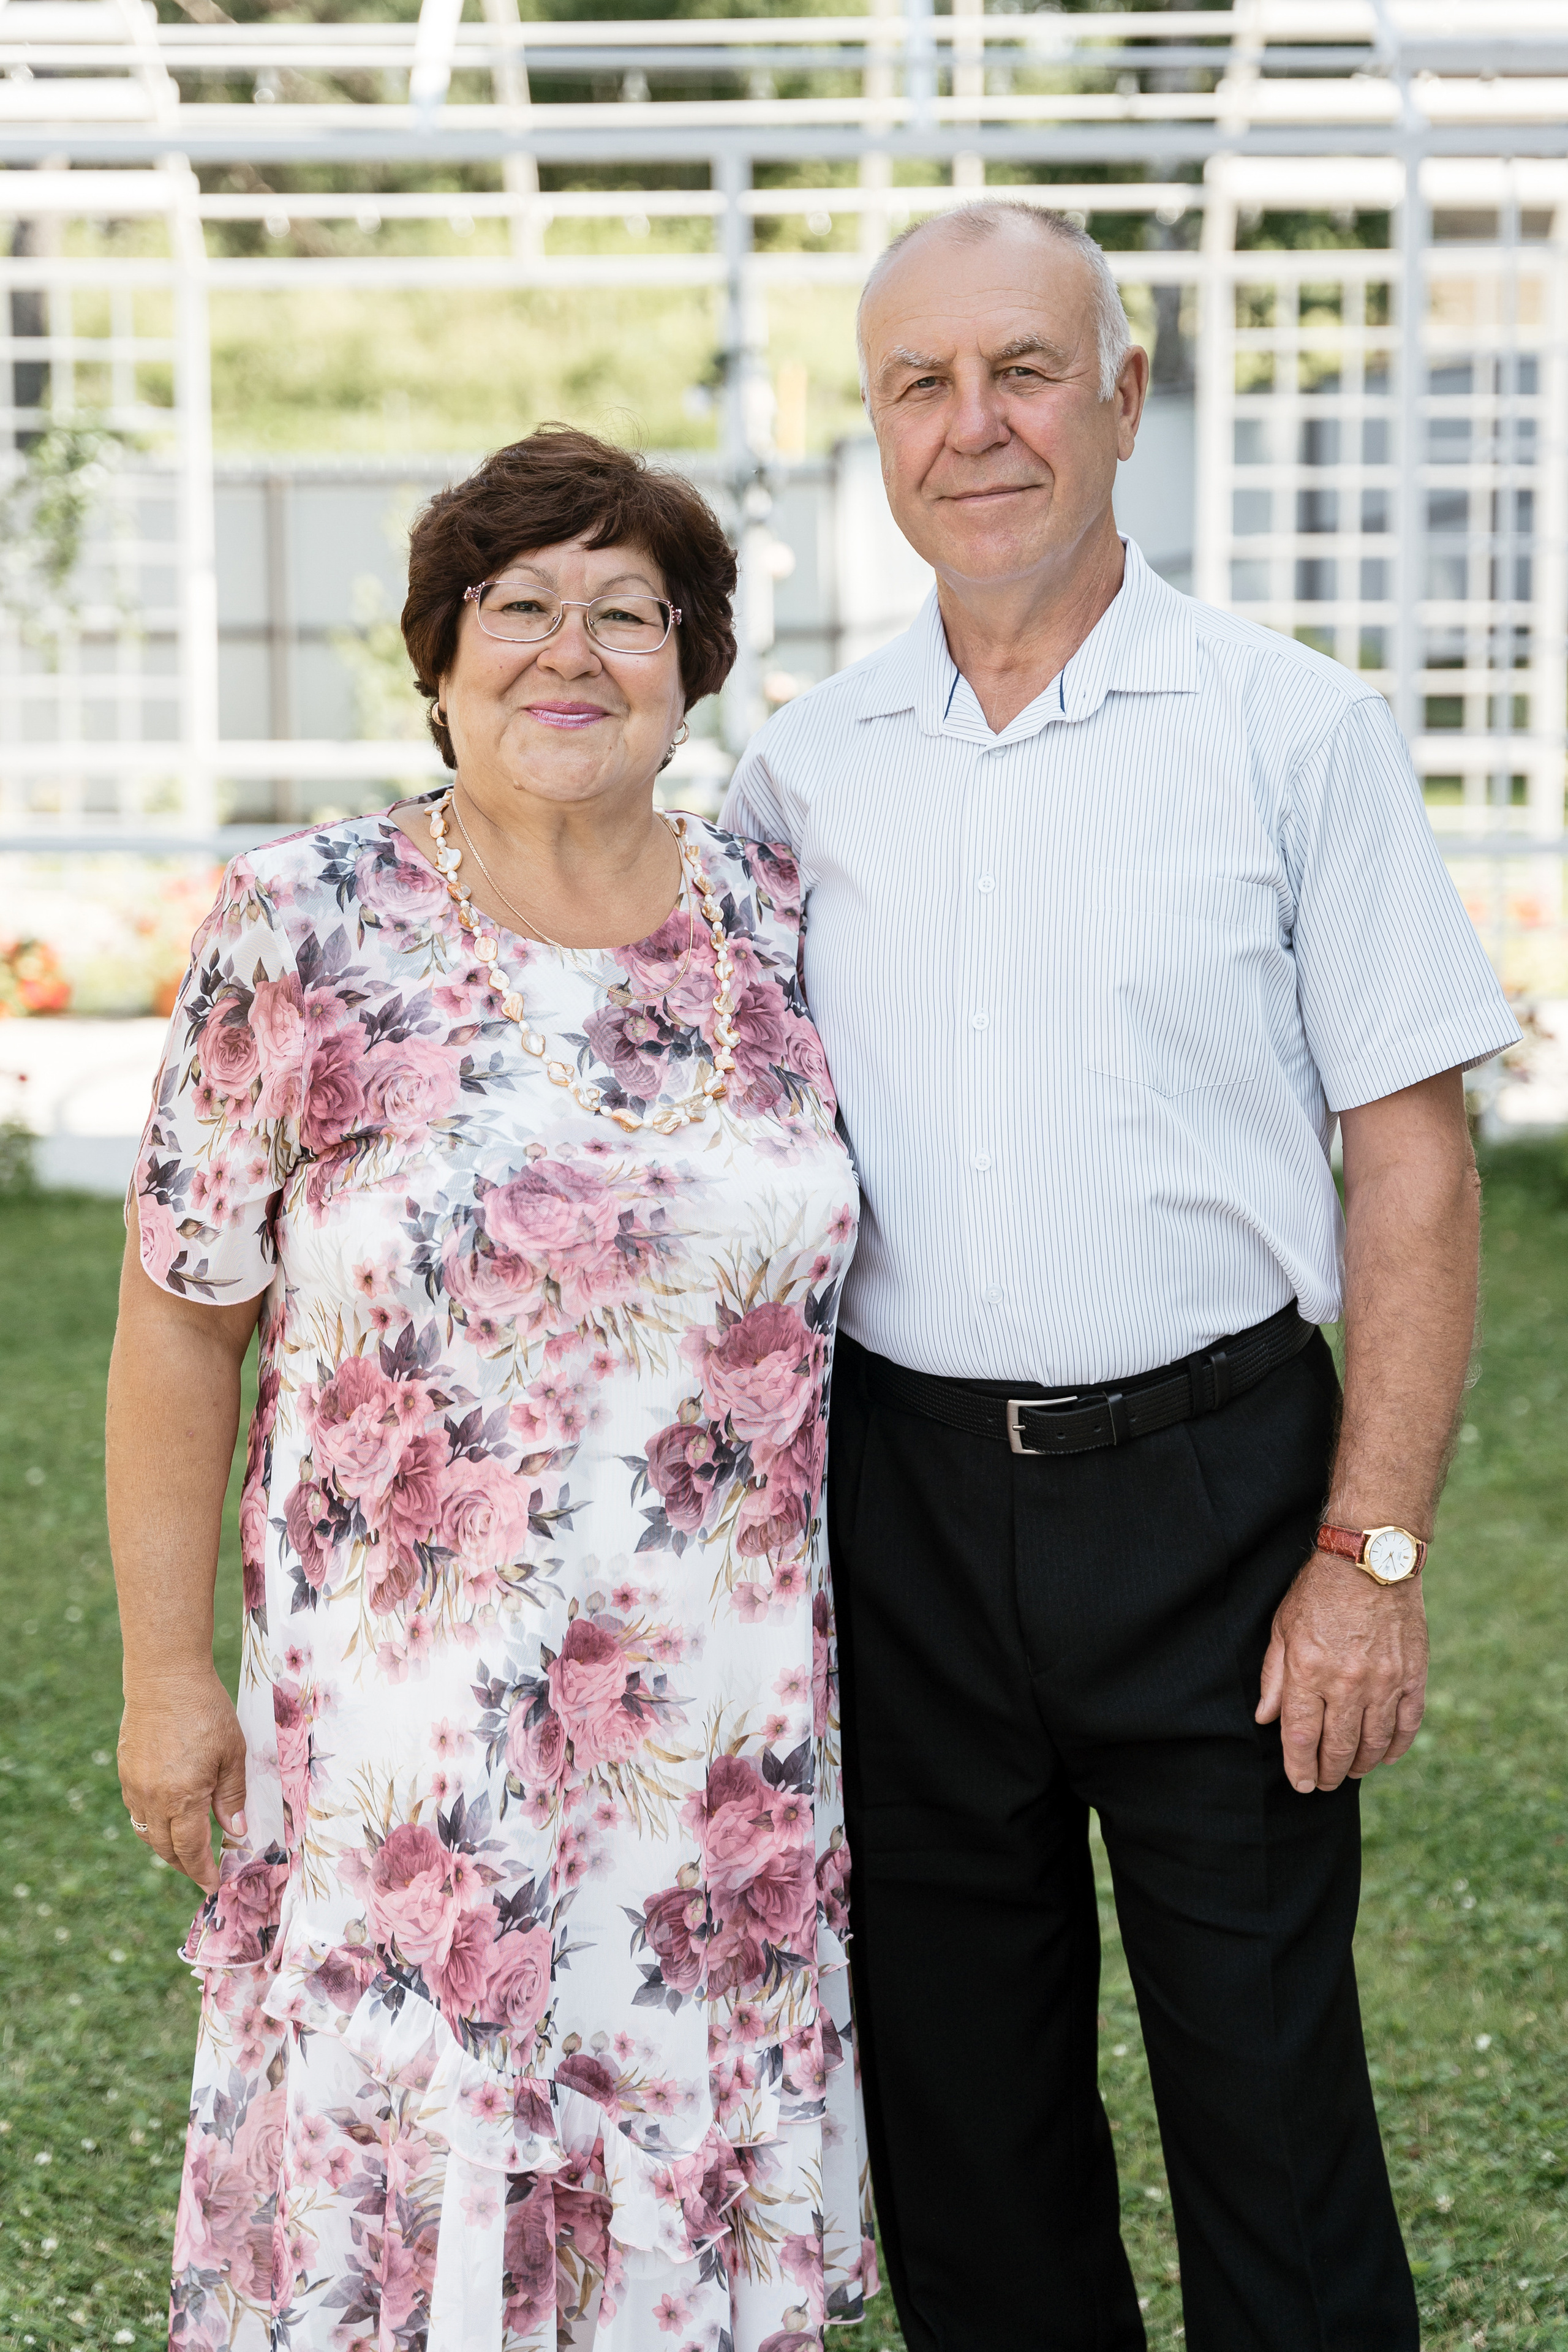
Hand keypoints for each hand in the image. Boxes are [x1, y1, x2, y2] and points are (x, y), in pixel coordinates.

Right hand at [118, 1673, 247, 1893]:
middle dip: (184, 1865)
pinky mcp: (125, 1771)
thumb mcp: (232, 1753)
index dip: (202, 1872)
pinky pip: (137, 1810)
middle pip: (165, 1849)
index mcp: (182, 1799)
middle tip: (202, 1871)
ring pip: (147, 1833)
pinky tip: (168, 1817)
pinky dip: (152, 1823)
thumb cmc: (205, 1711)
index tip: (214, 1885)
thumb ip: (232, 1795)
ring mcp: (134, 1786)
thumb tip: (236, 1831)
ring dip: (166, 1846)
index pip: (190, 1851)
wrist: (164, 1678)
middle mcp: (152, 1800)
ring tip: (186, 1849)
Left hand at [1255, 1551, 1428, 1793]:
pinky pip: (1407, 1723)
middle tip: (1323, 1784)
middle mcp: (1348, 1682)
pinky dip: (1396, 1746)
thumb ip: (1274, 1677)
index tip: (1300, 1784)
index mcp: (1310, 1670)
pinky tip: (1386, 1756)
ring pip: (1374, 1741)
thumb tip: (1266, 1718)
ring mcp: (1385, 1681)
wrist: (1370, 1560)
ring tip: (1351, 1772)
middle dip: (1329, 1773)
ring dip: (1361, 1765)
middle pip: (1339, 1747)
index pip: (1302, 1737)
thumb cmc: (1320, 1591)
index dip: (1299, 1768)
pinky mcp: (1412, 1675)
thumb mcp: (1283, 1628)